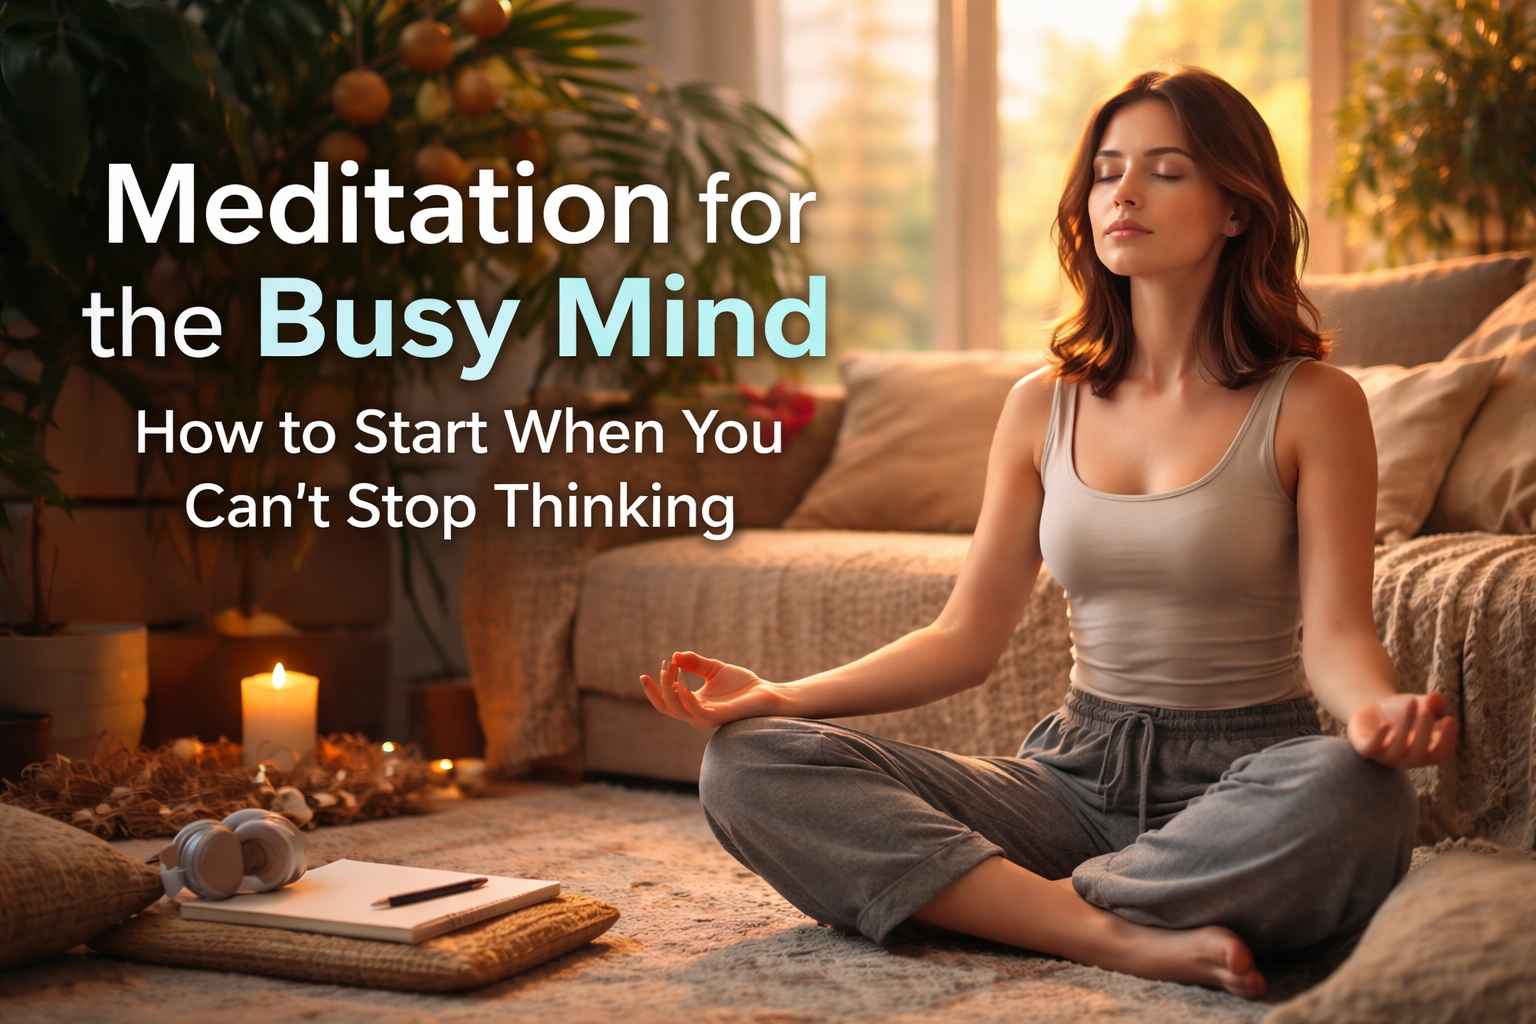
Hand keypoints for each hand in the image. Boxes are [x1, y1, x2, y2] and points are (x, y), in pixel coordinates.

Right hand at [640, 650, 783, 729]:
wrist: (765, 693)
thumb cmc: (742, 684)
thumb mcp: (714, 669)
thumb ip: (695, 663)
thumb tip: (676, 655)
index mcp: (694, 704)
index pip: (666, 702)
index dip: (653, 689)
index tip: (647, 672)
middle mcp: (696, 713)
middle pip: (666, 705)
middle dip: (660, 686)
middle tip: (666, 664)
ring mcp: (706, 717)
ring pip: (676, 709)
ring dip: (670, 688)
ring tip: (673, 668)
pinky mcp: (717, 716)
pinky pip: (695, 711)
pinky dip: (685, 698)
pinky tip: (682, 683)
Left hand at [1347, 691, 1457, 768]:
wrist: (1373, 711)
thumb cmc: (1405, 711)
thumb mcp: (1422, 704)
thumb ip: (1434, 702)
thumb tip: (1436, 699)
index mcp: (1425, 754)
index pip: (1440, 754)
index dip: (1447, 739)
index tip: (1450, 719)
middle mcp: (1406, 759)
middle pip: (1419, 753)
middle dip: (1425, 731)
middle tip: (1427, 710)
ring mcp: (1385, 756)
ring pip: (1397, 748)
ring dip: (1405, 726)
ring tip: (1411, 701)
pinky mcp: (1365, 748)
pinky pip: (1371, 749)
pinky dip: (1379, 738)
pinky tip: (1386, 724)